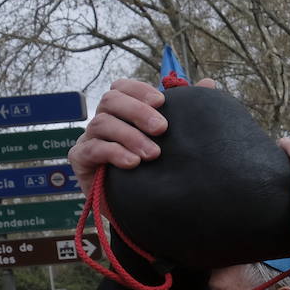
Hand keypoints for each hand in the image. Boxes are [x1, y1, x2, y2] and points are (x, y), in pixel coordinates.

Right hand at [70, 77, 217, 191]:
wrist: (142, 206)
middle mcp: (104, 121)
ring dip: (130, 136)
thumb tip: (208, 83)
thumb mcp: (173, 139)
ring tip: (153, 154)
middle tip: (161, 128)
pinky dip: (113, 153)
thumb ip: (187, 111)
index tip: (161, 101)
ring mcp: (90, 139)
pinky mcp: (81, 160)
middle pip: (110, 100)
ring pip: (102, 124)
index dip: (138, 90)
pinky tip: (133, 163)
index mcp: (123, 111)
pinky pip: (91, 150)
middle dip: (137, 112)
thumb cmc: (157, 167)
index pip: (122, 88)